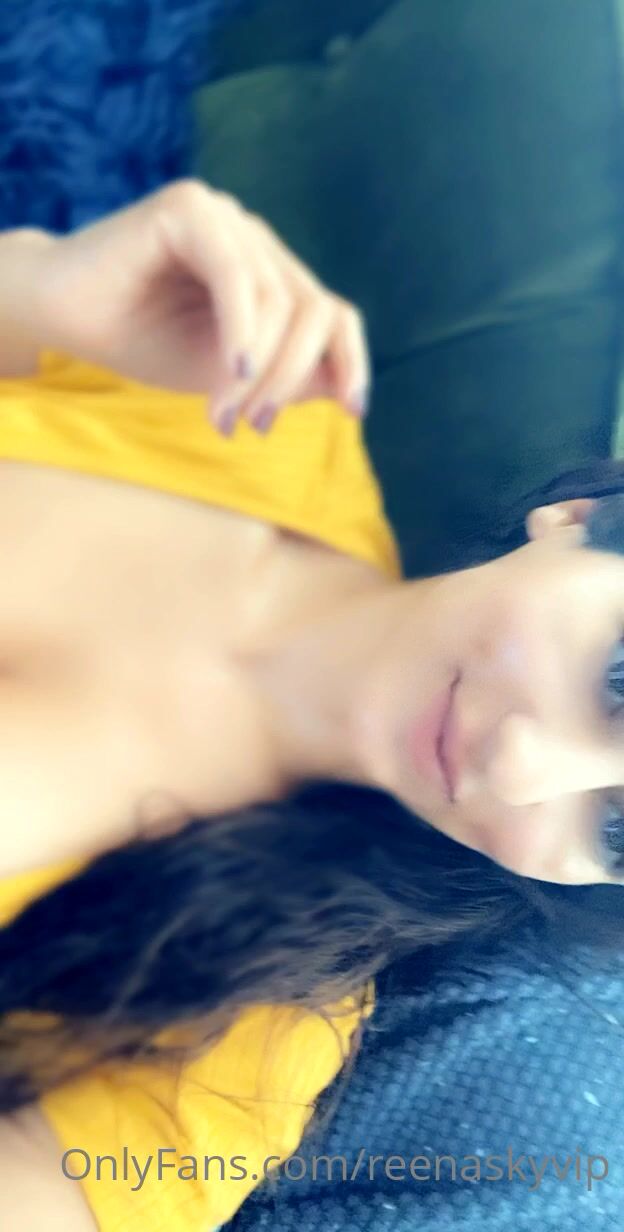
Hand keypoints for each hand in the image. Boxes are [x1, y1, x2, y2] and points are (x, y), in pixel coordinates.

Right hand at [32, 179, 370, 434]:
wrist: (58, 317)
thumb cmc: (138, 341)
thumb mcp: (222, 374)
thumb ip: (280, 377)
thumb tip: (344, 390)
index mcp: (269, 274)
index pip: (330, 313)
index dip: (350, 360)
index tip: (355, 412)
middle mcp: (255, 240)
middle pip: (311, 310)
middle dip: (290, 379)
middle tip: (257, 428)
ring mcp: (226, 217)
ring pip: (277, 300)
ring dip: (257, 370)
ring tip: (226, 416)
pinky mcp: (189, 208)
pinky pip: (234, 274)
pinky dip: (239, 330)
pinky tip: (230, 373)